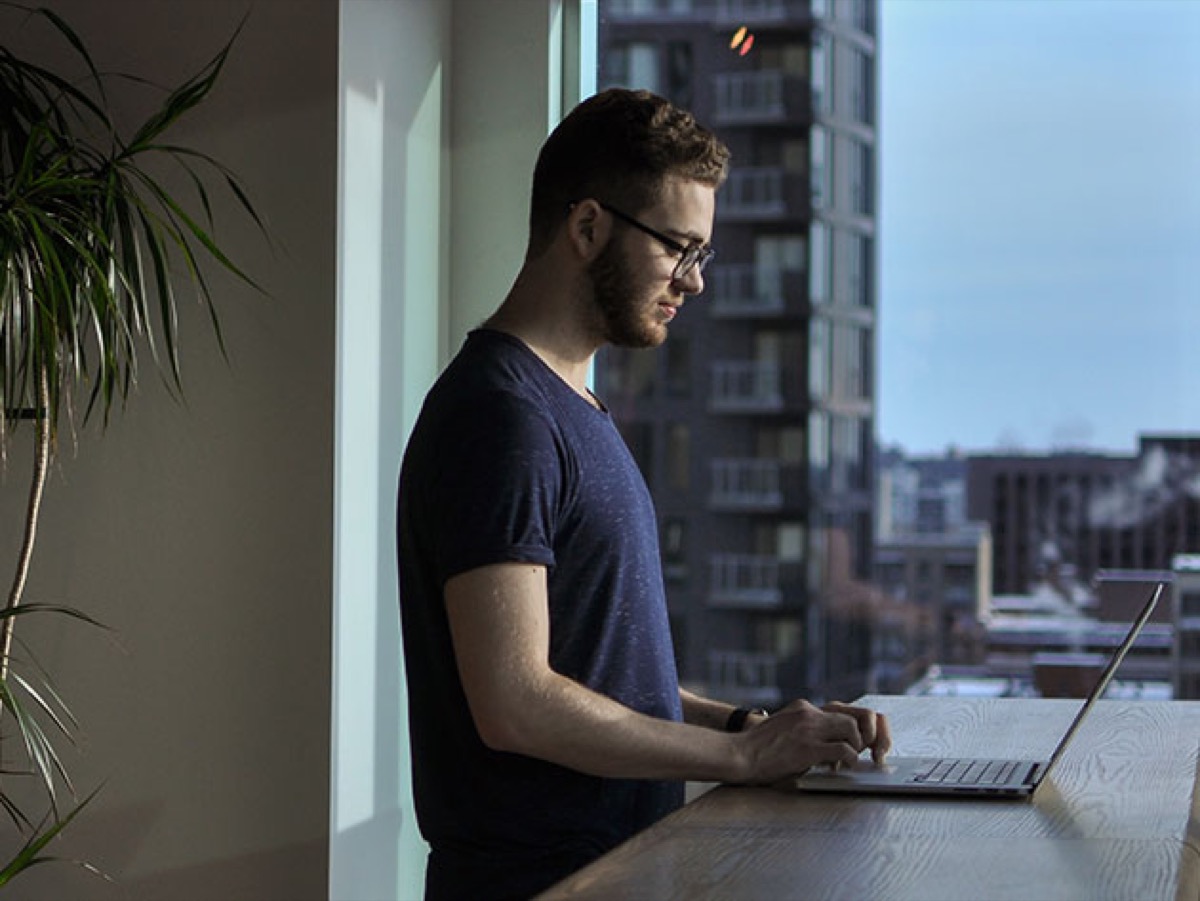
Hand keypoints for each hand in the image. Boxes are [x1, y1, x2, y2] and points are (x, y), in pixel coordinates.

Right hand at [731, 699, 890, 784]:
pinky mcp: (808, 748)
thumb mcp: (784, 728)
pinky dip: (850, 760)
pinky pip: (843, 750)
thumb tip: (830, 745)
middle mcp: (808, 712)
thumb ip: (805, 729)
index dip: (858, 724)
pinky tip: (842, 768)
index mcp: (803, 707)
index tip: (862, 740)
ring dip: (858, 747)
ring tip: (852, 761)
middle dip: (867, 735)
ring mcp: (808, 729)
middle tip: (866, 752)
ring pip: (852, 729)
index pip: (843, 708)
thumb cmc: (758, 749)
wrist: (738, 755)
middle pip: (855, 715)